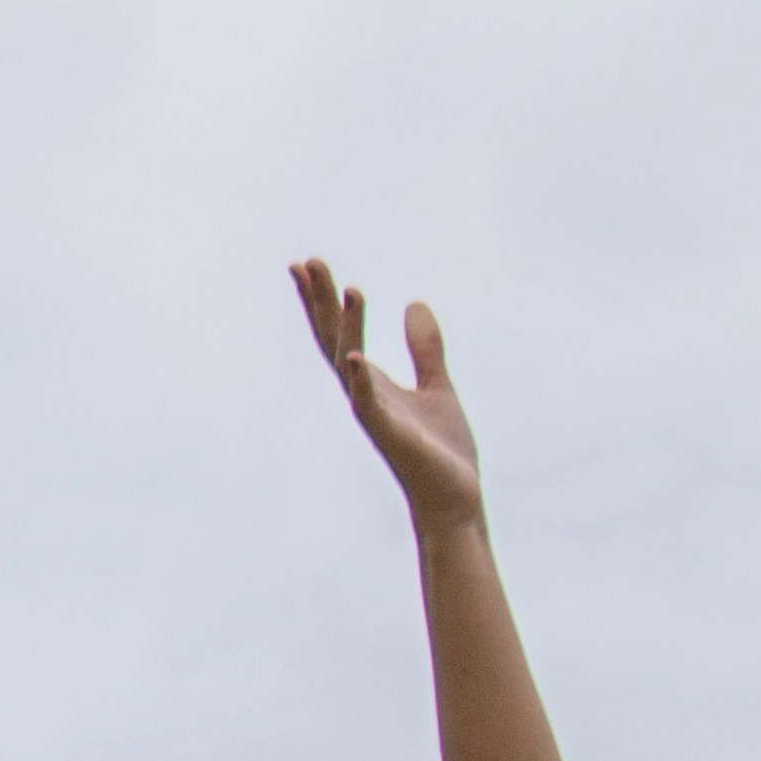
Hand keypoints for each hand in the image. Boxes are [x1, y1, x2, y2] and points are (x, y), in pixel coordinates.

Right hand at [293, 258, 481, 535]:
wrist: (454, 497)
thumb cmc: (441, 449)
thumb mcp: (436, 386)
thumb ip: (424, 348)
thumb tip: (415, 303)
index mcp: (371, 382)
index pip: (339, 333)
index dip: (323, 301)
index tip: (307, 264)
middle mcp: (363, 394)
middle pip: (333, 340)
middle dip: (319, 303)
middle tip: (306, 262)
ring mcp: (374, 414)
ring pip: (349, 364)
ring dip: (348, 328)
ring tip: (351, 291)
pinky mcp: (391, 435)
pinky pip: (369, 405)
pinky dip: (361, 382)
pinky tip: (356, 358)